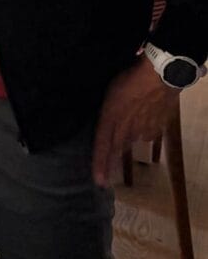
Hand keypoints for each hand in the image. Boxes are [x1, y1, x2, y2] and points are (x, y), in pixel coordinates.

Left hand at [92, 55, 179, 186]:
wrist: (159, 77)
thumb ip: (106, 111)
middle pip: (116, 150)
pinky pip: (146, 132)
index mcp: (110, 118)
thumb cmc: (129, 78)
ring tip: (126, 128)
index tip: (99, 182)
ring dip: (126, 139)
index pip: (102, 145)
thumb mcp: (109, 92)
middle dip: (110, 164)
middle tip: (106, 179)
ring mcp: (143, 130)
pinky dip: (142, 129)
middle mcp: (126, 129)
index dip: (99, 164)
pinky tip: (142, 118)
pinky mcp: (156, 128)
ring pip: (132, 140)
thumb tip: (105, 120)